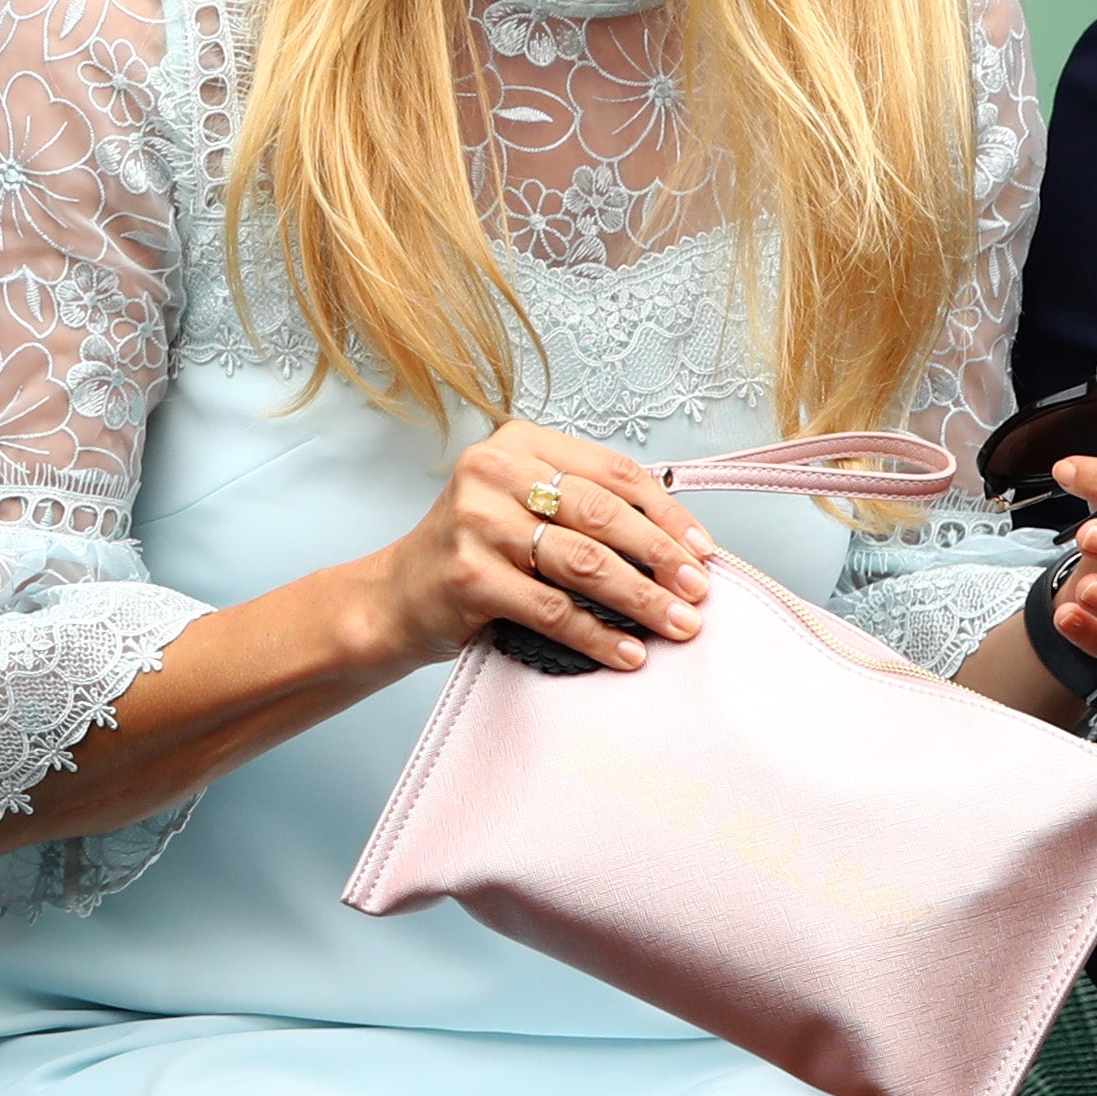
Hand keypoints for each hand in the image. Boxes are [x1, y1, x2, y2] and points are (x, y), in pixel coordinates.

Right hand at [371, 421, 719, 670]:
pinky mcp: (467, 574)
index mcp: (520, 443)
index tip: (702, 549)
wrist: (394, 597)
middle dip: (661, 556)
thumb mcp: (523, 505)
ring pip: (583, 562)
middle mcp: (495, 472)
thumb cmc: (474, 551)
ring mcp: (477, 522)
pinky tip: (626, 652)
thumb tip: (677, 542)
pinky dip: (596, 635)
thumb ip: (584, 506)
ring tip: (677, 624)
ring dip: (641, 598)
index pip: (613, 472)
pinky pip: (551, 609)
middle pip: (603, 514)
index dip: (666, 512)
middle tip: (699, 590)